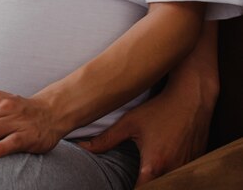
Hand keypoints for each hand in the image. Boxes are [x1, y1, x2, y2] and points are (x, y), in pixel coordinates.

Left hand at [79, 89, 212, 186]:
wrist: (191, 98)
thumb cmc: (159, 110)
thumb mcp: (129, 123)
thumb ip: (105, 139)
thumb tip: (82, 147)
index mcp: (154, 164)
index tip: (120, 186)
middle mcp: (173, 170)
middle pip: (156, 188)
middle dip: (144, 185)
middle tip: (132, 180)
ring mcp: (187, 168)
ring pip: (170, 182)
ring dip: (158, 180)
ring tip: (144, 173)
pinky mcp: (196, 163)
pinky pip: (181, 175)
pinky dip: (171, 174)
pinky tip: (163, 164)